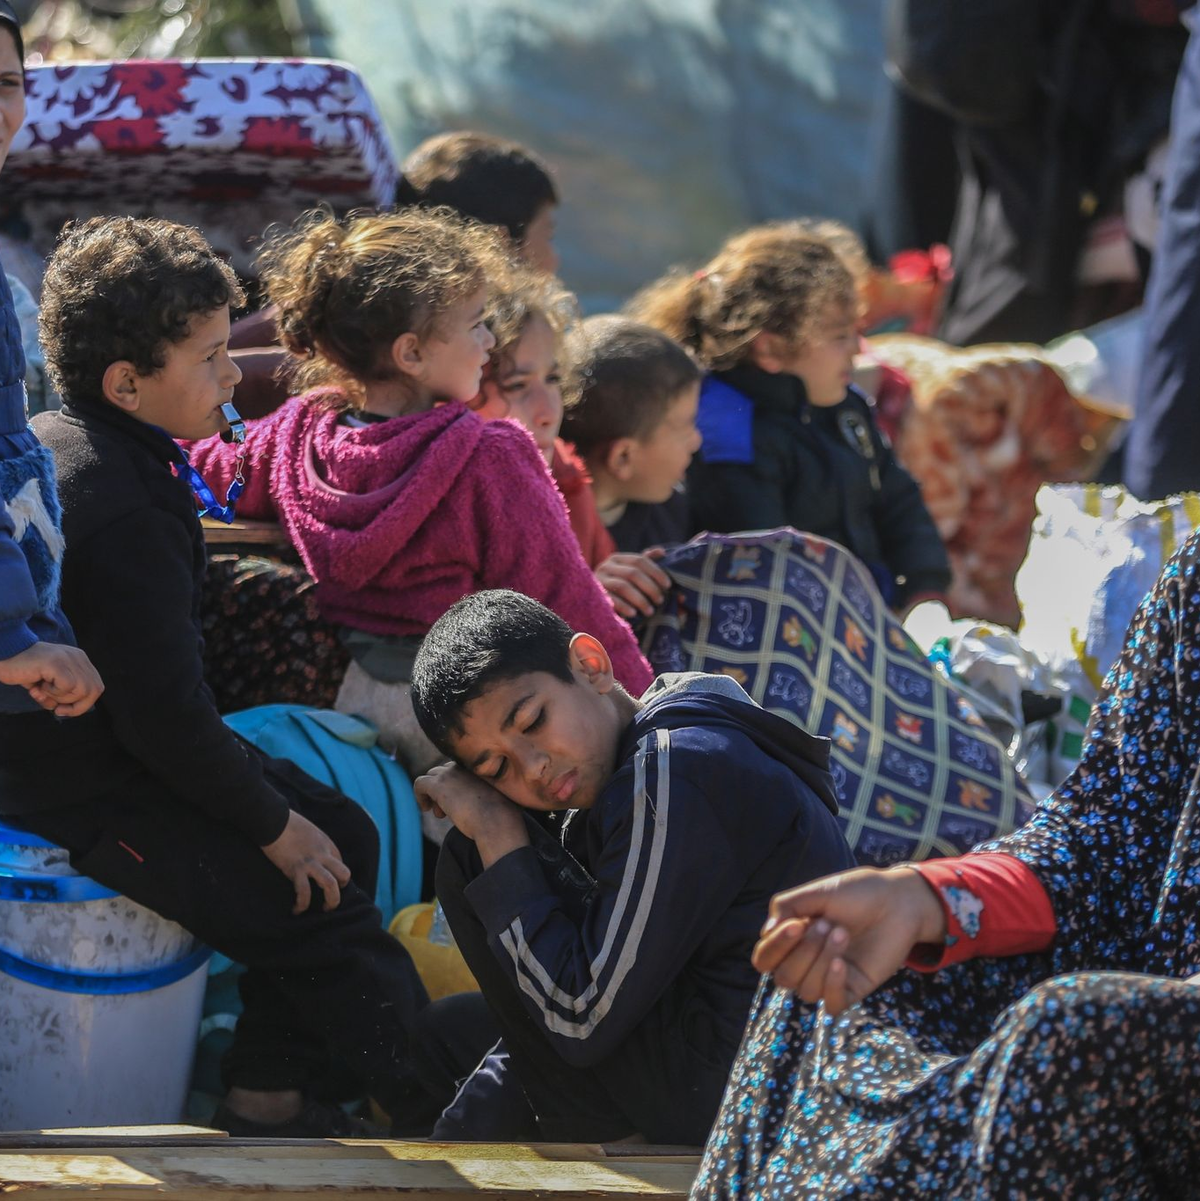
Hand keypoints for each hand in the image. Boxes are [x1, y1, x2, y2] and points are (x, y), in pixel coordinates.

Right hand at [0, 641, 103, 715]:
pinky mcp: (57, 663)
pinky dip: (53, 693)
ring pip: (82, 690)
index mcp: (79, 660)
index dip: (83, 704)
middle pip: (94, 690)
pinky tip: (39, 685)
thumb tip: (65, 710)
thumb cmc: (24, 671)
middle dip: (76, 707)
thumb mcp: (48, 685)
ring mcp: (68, 658)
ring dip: (61, 699)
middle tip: (56, 709)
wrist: (3, 656)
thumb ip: (61, 695)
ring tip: (42, 691)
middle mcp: (77, 657)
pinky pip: (67, 686)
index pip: (96, 686)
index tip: (62, 710)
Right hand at [261, 811, 350, 914]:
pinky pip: (304, 892)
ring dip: (331, 901)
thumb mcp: (309, 831)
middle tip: (331, 901)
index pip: (340, 865)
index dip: (336, 878)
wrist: (273, 819)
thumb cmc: (286, 823)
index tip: (325, 885)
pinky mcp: (295, 869)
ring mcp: (310, 862)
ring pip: (331, 884)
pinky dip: (302, 904)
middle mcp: (323, 854)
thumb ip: (314, 843)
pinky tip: (296, 910)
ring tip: (323, 910)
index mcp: (326, 844)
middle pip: (344, 874)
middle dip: (342, 890)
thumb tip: (308, 854)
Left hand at [414, 764, 527, 866]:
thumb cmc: (503, 816)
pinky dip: (420, 795)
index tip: (461, 803)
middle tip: (447, 812)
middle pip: (444, 771)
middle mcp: (464, 766)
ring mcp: (450, 774)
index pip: (459, 769)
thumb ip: (490, 794)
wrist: (497, 822)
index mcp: (479, 766)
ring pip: (432, 777)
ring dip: (433, 795)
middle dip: (443, 790)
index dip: (456, 786)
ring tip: (440, 814)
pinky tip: (426, 809)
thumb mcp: (501, 798)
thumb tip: (484, 804)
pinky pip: (420, 784)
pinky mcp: (438, 785)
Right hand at [595, 549, 670, 618]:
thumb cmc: (617, 586)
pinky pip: (612, 600)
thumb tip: (662, 552)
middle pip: (633, 573)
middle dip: (650, 588)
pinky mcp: (595, 595)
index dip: (656, 572)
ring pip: (623, 586)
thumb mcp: (630, 573)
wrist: (592, 600)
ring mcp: (599, 580)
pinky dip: (625, 607)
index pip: (640, 560)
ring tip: (650, 611)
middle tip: (660, 600)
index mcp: (617, 558)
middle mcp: (606, 566)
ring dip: (640, 600)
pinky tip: (634, 614)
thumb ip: (645, 563)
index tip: (668, 585)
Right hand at [753, 866, 945, 1015]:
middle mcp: (806, 962)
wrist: (897, 900)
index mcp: (792, 940)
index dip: (775, 947)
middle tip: (828, 923)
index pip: (764, 959)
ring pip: (807, 991)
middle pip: (784, 978)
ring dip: (822, 961)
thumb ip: (785, 906)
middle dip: (803, 951)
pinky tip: (843, 963)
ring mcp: (829, 978)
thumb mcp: (816, 892)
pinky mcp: (853, 990)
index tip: (797, 924)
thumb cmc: (856, 893)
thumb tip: (766, 931)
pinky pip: (832, 1005)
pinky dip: (833, 985)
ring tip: (842, 933)